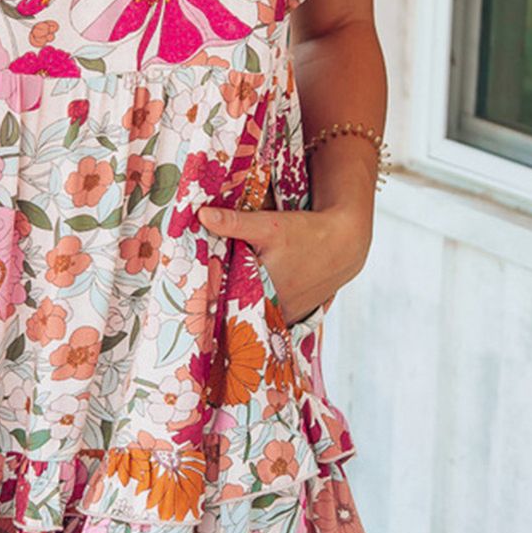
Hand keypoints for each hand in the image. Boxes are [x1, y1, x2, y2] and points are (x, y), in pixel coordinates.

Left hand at [197, 200, 370, 326]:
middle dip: (218, 306)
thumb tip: (202, 215)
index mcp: (264, 291)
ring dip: (237, 309)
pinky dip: (254, 311)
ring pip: (252, 316)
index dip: (205, 300)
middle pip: (237, 312)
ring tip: (214, 304)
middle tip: (195, 300)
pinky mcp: (292, 316)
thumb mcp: (270, 225)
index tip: (188, 297)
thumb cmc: (307, 233)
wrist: (343, 243)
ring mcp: (285, 317)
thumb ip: (234, 223)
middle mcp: (275, 310)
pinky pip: (265, 317)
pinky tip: (242, 301)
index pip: (223, 303)